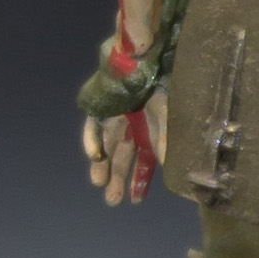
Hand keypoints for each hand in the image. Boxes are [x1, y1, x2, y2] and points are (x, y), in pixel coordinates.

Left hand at [83, 88, 169, 204]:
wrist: (141, 57)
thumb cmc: (159, 83)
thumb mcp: (165, 112)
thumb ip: (163, 136)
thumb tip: (166, 163)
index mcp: (149, 132)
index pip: (143, 162)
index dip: (139, 181)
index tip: (134, 200)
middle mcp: (131, 129)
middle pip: (122, 158)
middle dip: (117, 179)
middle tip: (112, 200)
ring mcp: (114, 119)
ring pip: (106, 147)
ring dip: (102, 165)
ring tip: (98, 182)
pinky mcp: (99, 108)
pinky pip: (93, 127)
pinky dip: (92, 141)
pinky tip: (93, 155)